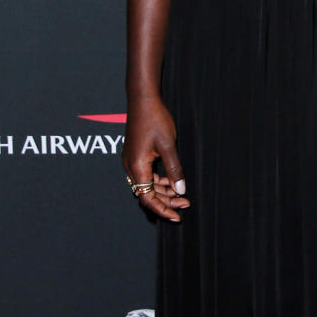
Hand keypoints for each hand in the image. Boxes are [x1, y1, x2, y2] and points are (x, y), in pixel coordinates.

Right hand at [122, 93, 190, 222]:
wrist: (143, 100)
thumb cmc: (155, 119)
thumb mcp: (168, 146)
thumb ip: (174, 170)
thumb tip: (180, 190)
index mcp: (137, 166)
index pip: (147, 198)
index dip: (162, 209)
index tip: (177, 215)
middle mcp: (131, 167)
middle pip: (146, 194)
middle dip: (166, 201)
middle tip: (185, 203)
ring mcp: (131, 161)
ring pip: (146, 185)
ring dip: (163, 191)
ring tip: (181, 193)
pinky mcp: (135, 156)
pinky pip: (145, 175)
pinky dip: (158, 181)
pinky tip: (171, 180)